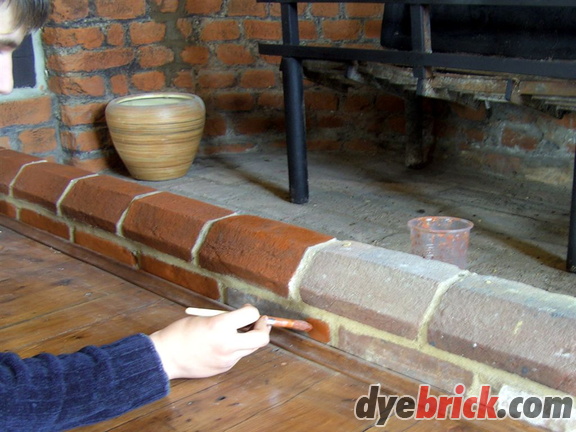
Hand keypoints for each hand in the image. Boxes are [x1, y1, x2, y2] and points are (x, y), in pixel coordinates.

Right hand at [149, 305, 270, 379]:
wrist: (165, 357)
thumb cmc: (180, 333)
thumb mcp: (205, 318)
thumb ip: (227, 319)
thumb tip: (246, 318)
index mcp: (220, 326)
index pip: (251, 314)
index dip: (251, 310)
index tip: (246, 309)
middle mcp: (227, 344)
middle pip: (261, 338)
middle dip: (264, 328)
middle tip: (260, 322)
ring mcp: (227, 359)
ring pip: (251, 348)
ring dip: (250, 338)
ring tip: (239, 331)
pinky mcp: (224, 368)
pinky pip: (237, 356)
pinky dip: (235, 348)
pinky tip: (222, 344)